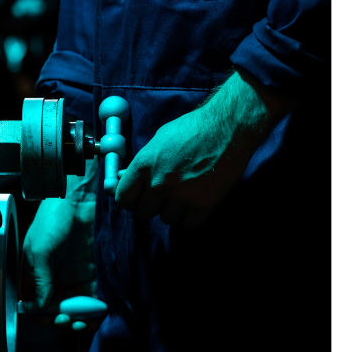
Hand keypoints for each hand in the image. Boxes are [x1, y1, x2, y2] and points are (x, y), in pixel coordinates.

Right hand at [23, 160, 96, 308]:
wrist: (79, 200)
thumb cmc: (52, 219)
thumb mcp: (39, 249)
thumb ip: (40, 279)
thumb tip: (40, 307)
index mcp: (34, 274)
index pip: (33, 303)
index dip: (39, 316)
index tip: (50, 320)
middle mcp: (52, 278)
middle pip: (55, 308)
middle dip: (62, 319)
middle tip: (69, 322)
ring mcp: (72, 276)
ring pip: (75, 306)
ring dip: (79, 318)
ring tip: (84, 324)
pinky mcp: (91, 273)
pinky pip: (93, 296)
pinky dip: (95, 309)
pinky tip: (97, 315)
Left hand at [115, 70, 292, 227]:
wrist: (228, 126)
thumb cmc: (192, 128)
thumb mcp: (159, 140)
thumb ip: (141, 163)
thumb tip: (122, 178)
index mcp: (143, 166)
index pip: (123, 199)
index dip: (131, 199)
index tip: (139, 197)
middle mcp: (158, 184)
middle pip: (143, 213)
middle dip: (153, 205)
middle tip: (165, 194)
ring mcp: (181, 196)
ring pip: (166, 220)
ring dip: (174, 211)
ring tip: (185, 193)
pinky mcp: (204, 205)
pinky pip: (189, 225)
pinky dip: (192, 218)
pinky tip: (197, 202)